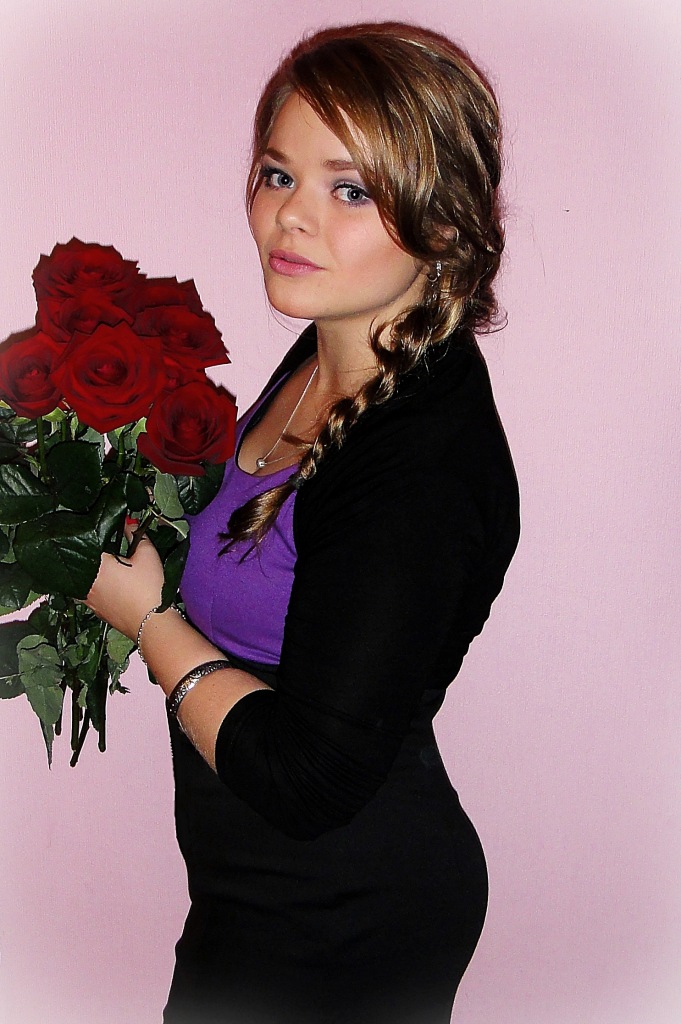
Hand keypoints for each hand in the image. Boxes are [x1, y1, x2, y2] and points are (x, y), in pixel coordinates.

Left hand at [84, 522, 165, 639]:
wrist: (151, 624)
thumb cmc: (149, 587)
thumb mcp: (147, 555)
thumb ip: (136, 534)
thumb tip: (127, 521)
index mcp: (96, 563)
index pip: (85, 540)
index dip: (91, 530)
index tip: (97, 524)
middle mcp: (85, 580)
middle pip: (79, 559)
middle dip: (87, 550)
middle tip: (99, 541)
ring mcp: (87, 597)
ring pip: (79, 577)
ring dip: (85, 569)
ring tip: (98, 562)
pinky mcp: (93, 609)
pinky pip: (84, 592)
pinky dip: (88, 584)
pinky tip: (100, 581)